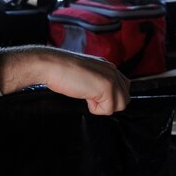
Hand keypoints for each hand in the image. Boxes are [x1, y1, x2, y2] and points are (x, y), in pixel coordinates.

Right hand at [0, 46, 129, 114]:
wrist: (51, 65)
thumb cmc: (60, 70)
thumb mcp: (84, 74)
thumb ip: (97, 82)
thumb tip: (100, 96)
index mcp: (107, 66)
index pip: (122, 88)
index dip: (108, 97)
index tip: (91, 95)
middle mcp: (112, 70)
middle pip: (124, 98)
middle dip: (108, 104)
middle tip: (90, 98)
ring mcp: (111, 78)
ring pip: (121, 105)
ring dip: (103, 107)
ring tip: (88, 97)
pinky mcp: (107, 87)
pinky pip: (108, 110)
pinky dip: (96, 109)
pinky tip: (85, 97)